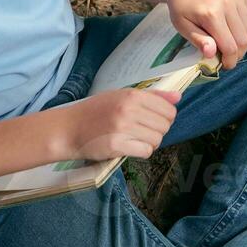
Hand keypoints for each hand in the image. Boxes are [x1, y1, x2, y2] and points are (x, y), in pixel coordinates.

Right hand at [56, 89, 180, 161]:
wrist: (69, 128)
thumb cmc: (95, 112)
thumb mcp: (120, 96)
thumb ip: (151, 96)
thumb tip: (178, 97)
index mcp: (132, 95)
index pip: (168, 110)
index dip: (165, 118)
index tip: (153, 121)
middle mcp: (129, 109)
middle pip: (164, 126)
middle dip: (157, 131)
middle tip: (141, 131)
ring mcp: (123, 128)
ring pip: (156, 140)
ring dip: (149, 143)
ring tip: (134, 139)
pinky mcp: (117, 145)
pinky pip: (145, 151)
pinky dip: (141, 151)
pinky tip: (130, 147)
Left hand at [163, 0, 246, 70]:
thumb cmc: (182, 7)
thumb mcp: (182, 26)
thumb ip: (198, 40)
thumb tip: (211, 54)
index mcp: (211, 13)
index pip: (230, 46)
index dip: (229, 61)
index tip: (225, 65)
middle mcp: (228, 3)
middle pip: (244, 40)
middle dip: (237, 54)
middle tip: (228, 56)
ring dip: (246, 44)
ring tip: (233, 44)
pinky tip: (239, 34)